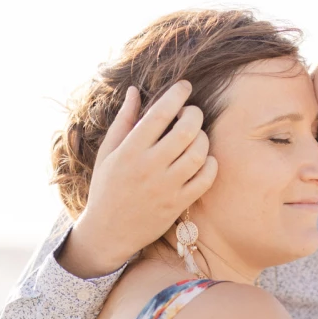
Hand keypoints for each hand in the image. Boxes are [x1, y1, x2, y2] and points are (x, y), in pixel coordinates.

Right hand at [58, 81, 217, 278]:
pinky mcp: (179, 204)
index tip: (184, 86)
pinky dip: (210, 164)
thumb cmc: (107, 188)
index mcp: (129, 151)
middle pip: (185, 131)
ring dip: (203, 138)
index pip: (158, 114)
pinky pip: (205, 179)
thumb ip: (124, 121)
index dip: (176, 95)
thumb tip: (135, 91)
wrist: (108, 232)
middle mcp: (149, 167)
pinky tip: (204, 158)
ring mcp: (166, 187)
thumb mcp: (108, 153)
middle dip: (195, 114)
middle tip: (192, 112)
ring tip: (197, 135)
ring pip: (198, 153)